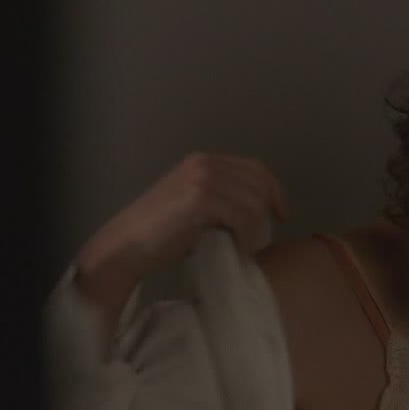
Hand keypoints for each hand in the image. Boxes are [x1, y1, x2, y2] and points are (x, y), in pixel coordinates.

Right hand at [73, 153, 290, 316]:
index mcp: (204, 161)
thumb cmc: (159, 237)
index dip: (275, 191)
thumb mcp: (196, 209)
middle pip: (260, 184)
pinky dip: (246, 237)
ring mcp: (202, 178)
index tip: (282, 215)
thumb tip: (258, 212)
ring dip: (255, 231)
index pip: (256, 168)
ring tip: (242, 248)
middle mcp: (205, 162)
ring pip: (255, 202)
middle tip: (256, 241)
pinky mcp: (200, 197)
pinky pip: (244, 216)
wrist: (126, 247)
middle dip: (265, 215)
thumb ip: (223, 201)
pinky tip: (236, 248)